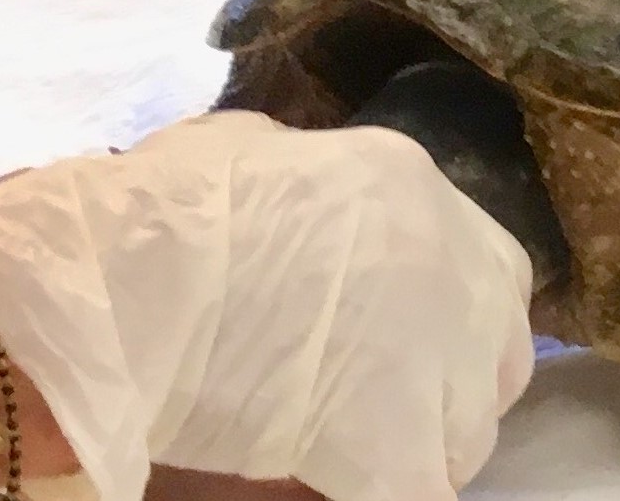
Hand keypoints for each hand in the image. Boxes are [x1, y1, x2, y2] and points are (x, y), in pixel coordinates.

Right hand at [0, 113, 533, 500]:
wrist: (120, 280)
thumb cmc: (158, 211)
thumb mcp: (241, 153)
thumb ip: (289, 175)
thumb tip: (277, 179)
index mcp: (407, 185)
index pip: (485, 270)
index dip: (448, 324)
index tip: (396, 355)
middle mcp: (447, 257)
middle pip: (499, 353)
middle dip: (454, 392)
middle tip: (378, 416)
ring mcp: (436, 352)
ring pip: (466, 433)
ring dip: (417, 450)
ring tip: (343, 457)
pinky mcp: (400, 440)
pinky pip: (422, 488)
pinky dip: (392, 488)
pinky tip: (336, 486)